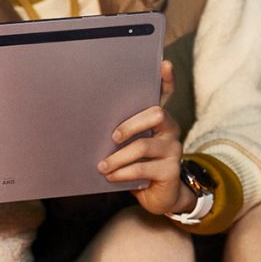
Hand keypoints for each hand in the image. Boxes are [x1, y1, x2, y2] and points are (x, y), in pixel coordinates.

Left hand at [97, 61, 193, 215]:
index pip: (165, 94)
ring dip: (118, 157)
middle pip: (156, 114)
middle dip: (130, 124)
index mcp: (158, 120)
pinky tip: (111, 176)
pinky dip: (123, 172)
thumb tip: (87, 123)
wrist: (158, 197)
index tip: (164, 65)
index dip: (166, 80)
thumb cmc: (138, 165)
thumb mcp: (128, 146)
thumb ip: (118, 132)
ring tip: (102, 166)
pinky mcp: (171, 171)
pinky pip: (143, 167)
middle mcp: (170, 130)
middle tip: (112, 136)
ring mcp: (173, 150)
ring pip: (144, 144)